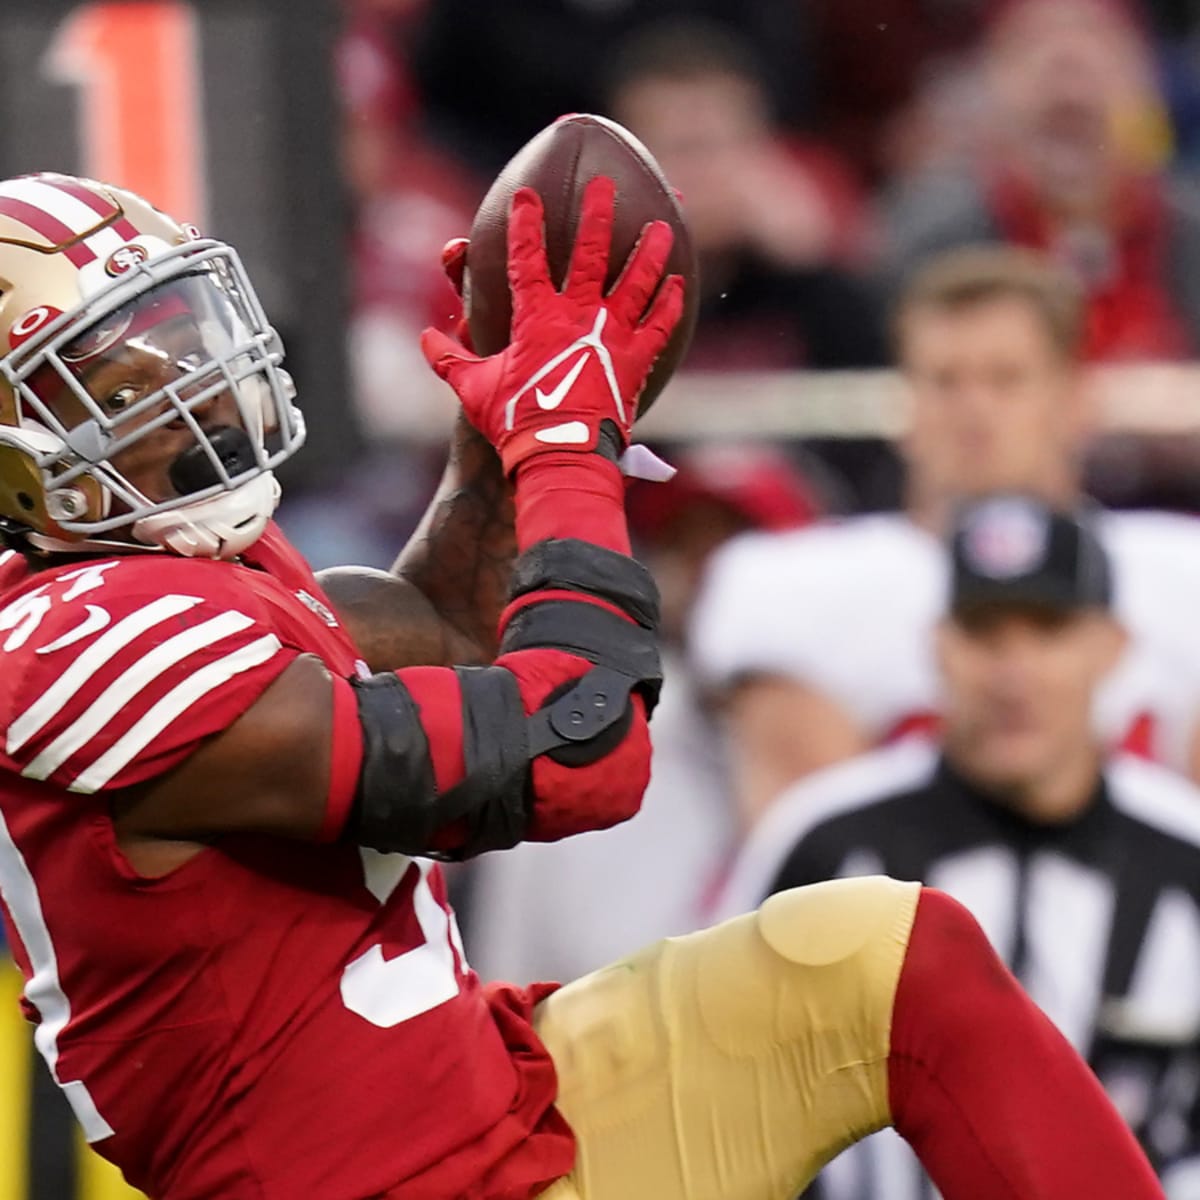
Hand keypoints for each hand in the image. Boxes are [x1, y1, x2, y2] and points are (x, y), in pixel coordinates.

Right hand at [420, 177, 683, 474]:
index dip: (524, 224)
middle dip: (597, 214)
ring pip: (637, 281)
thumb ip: (450, 360)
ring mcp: (612, 334)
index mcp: (536, 316)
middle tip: (604, 186)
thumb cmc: (515, 422)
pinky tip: (678, 284)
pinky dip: (669, 304)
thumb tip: (424, 340)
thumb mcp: (474, 390)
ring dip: (649, 252)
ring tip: (662, 227)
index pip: (526, 257)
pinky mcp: (636, 359)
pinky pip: (659, 324)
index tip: (526, 195)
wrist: (560, 454)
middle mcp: (578, 315)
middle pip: (591, 253)